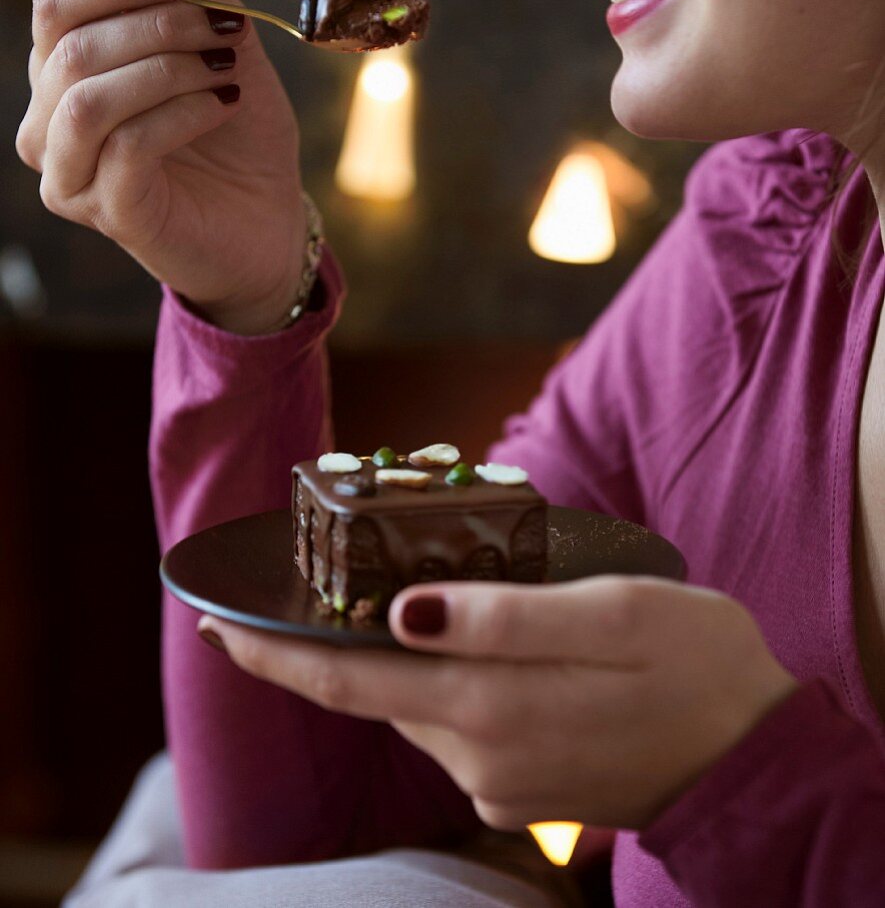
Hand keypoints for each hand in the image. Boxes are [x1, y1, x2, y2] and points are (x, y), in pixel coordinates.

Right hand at [16, 0, 304, 333]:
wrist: (269, 219)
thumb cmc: (237, 137)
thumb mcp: (215, 53)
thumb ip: (170, 2)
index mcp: (63, 75)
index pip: (56, 5)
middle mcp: (50, 125)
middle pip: (71, 46)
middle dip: (157, 23)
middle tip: (225, 27)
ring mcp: (73, 175)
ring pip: (88, 97)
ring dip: (167, 67)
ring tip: (226, 67)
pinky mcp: (110, 212)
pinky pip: (128, 144)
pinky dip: (183, 112)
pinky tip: (226, 101)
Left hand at [197, 576, 797, 830]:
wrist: (754, 754)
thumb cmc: (693, 662)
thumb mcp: (609, 613)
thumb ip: (503, 619)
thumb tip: (402, 613)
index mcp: (491, 704)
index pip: (349, 683)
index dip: (277, 655)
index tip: (219, 625)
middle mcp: (481, 755)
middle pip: (380, 692)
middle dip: (347, 640)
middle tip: (345, 573)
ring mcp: (501, 780)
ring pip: (421, 705)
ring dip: (405, 658)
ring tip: (428, 600)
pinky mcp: (522, 787)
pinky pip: (460, 726)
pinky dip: (449, 684)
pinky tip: (484, 647)